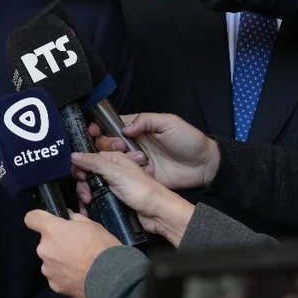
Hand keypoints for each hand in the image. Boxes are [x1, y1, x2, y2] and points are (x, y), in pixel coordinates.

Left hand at [23, 209, 119, 297]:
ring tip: (79, 266)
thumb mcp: (91, 225)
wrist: (111, 277)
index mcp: (52, 230)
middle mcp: (44, 249)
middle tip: (75, 248)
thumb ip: (74, 220)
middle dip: (56, 243)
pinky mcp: (54, 285)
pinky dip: (64, 276)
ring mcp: (47, 269)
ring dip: (59, 261)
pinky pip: (56, 276)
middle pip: (45, 242)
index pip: (31, 218)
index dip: (38, 218)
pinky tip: (79, 277)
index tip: (47, 222)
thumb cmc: (102, 247)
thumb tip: (67, 218)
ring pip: (50, 260)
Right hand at [71, 151, 195, 246]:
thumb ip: (94, 162)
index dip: (81, 165)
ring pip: (90, 186)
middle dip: (82, 182)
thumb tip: (74, 155)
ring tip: (88, 202)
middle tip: (85, 193)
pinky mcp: (114, 198)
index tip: (80, 175)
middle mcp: (113, 170)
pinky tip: (87, 208)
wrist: (158, 213)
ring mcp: (113, 185)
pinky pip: (96, 198)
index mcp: (114, 158)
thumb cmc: (142, 190)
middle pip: (88, 172)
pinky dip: (90, 203)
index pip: (89, 157)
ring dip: (85, 193)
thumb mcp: (116, 172)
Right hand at [89, 113, 219, 189]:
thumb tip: (124, 128)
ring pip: (111, 160)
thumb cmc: (188, 139)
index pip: (112, 126)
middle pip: (107, 143)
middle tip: (119, 146)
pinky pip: (123, 176)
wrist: (203, 165)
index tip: (94, 131)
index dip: (100, 128)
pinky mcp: (140, 176)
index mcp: (137, 128)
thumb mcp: (169, 122)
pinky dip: (120, 174)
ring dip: (112, 159)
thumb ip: (146, 120)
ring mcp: (135, 161)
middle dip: (106, 144)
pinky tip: (125, 172)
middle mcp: (132, 144)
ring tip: (130, 159)